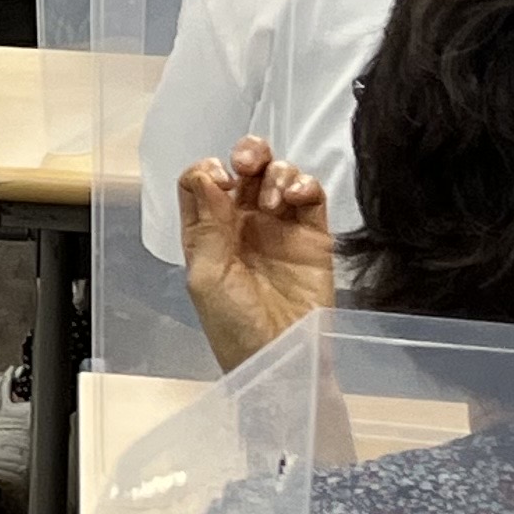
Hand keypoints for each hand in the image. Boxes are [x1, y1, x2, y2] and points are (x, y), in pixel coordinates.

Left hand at [179, 136, 333, 371]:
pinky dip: (304, 184)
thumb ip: (208, 227)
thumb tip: (206, 176)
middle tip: (247, 166)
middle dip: (246, 154)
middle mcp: (242, 224)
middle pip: (243, 168)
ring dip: (274, 173)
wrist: (282, 359)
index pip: (200, 181)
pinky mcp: (313, 236)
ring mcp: (279, 228)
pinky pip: (311, 195)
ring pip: (277, 175)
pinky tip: (295, 198)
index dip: (207, 171)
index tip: (219, 184)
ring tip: (272, 202)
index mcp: (208, 231)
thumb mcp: (207, 278)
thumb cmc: (234, 327)